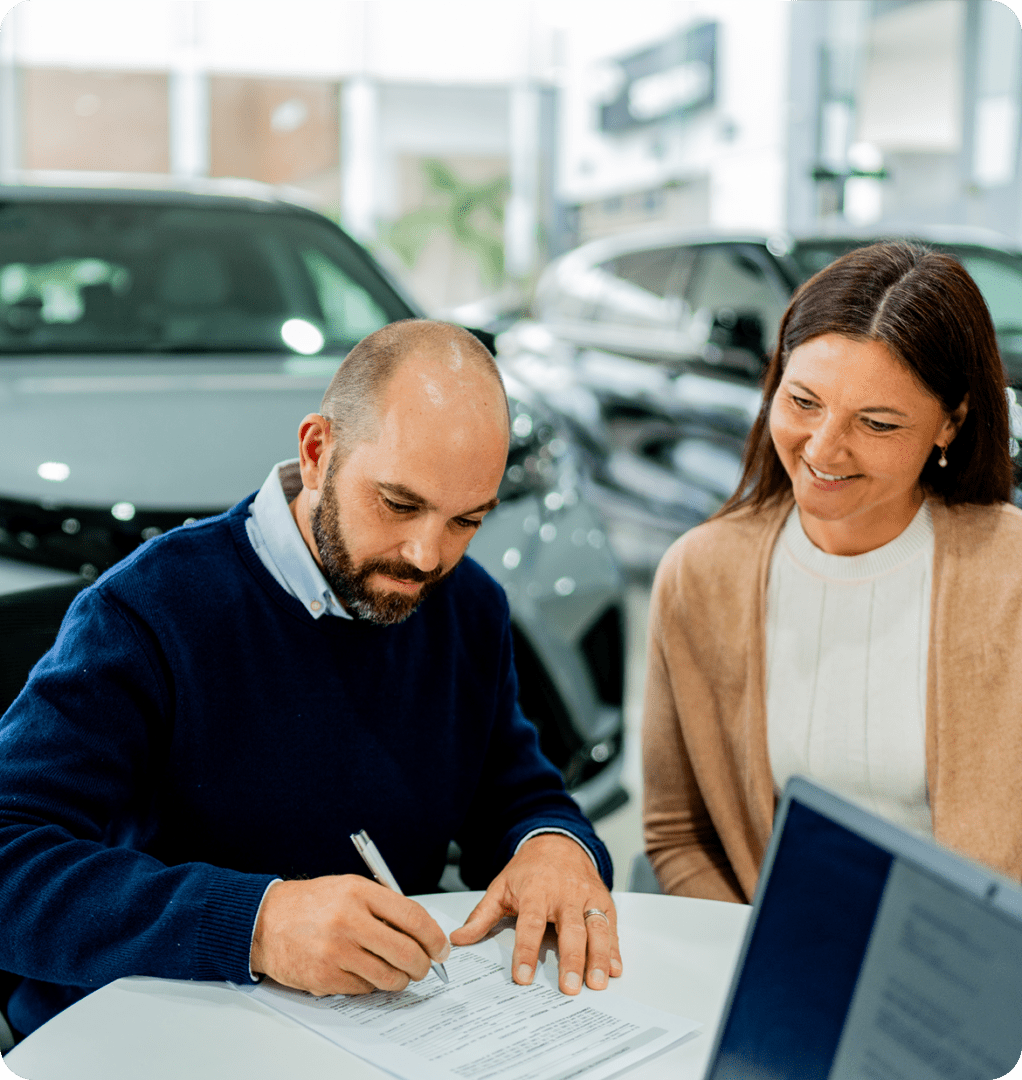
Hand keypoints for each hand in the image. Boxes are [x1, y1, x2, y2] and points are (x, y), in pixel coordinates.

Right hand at [250, 875, 450, 995]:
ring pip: (389, 977)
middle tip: (424, 966)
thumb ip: (384, 906)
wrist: (265, 921)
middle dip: (423, 965)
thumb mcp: (350, 888)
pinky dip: (370, 984)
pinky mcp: (325, 977)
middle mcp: (349, 921)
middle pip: (407, 952)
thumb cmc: (312, 904)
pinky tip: (361, 971)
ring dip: (400, 979)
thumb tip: (421, 932)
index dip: (434, 936)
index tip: (441, 947)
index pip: (413, 917)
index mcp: (359, 893)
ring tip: (396, 971)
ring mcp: (336, 952)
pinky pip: (364, 989)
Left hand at [449, 834, 621, 994]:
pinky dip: (615, 948)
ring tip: (598, 982)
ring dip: (599, 956)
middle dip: (571, 959)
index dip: (527, 951)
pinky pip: (611, 925)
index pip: (531, 924)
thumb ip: (482, 915)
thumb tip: (459, 939)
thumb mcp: (501, 886)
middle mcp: (565, 894)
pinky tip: (615, 967)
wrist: (558, 841)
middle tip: (570, 987)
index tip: (523, 977)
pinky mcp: (604, 900)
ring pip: (596, 928)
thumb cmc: (529, 869)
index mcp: (536, 891)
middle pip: (570, 929)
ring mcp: (587, 897)